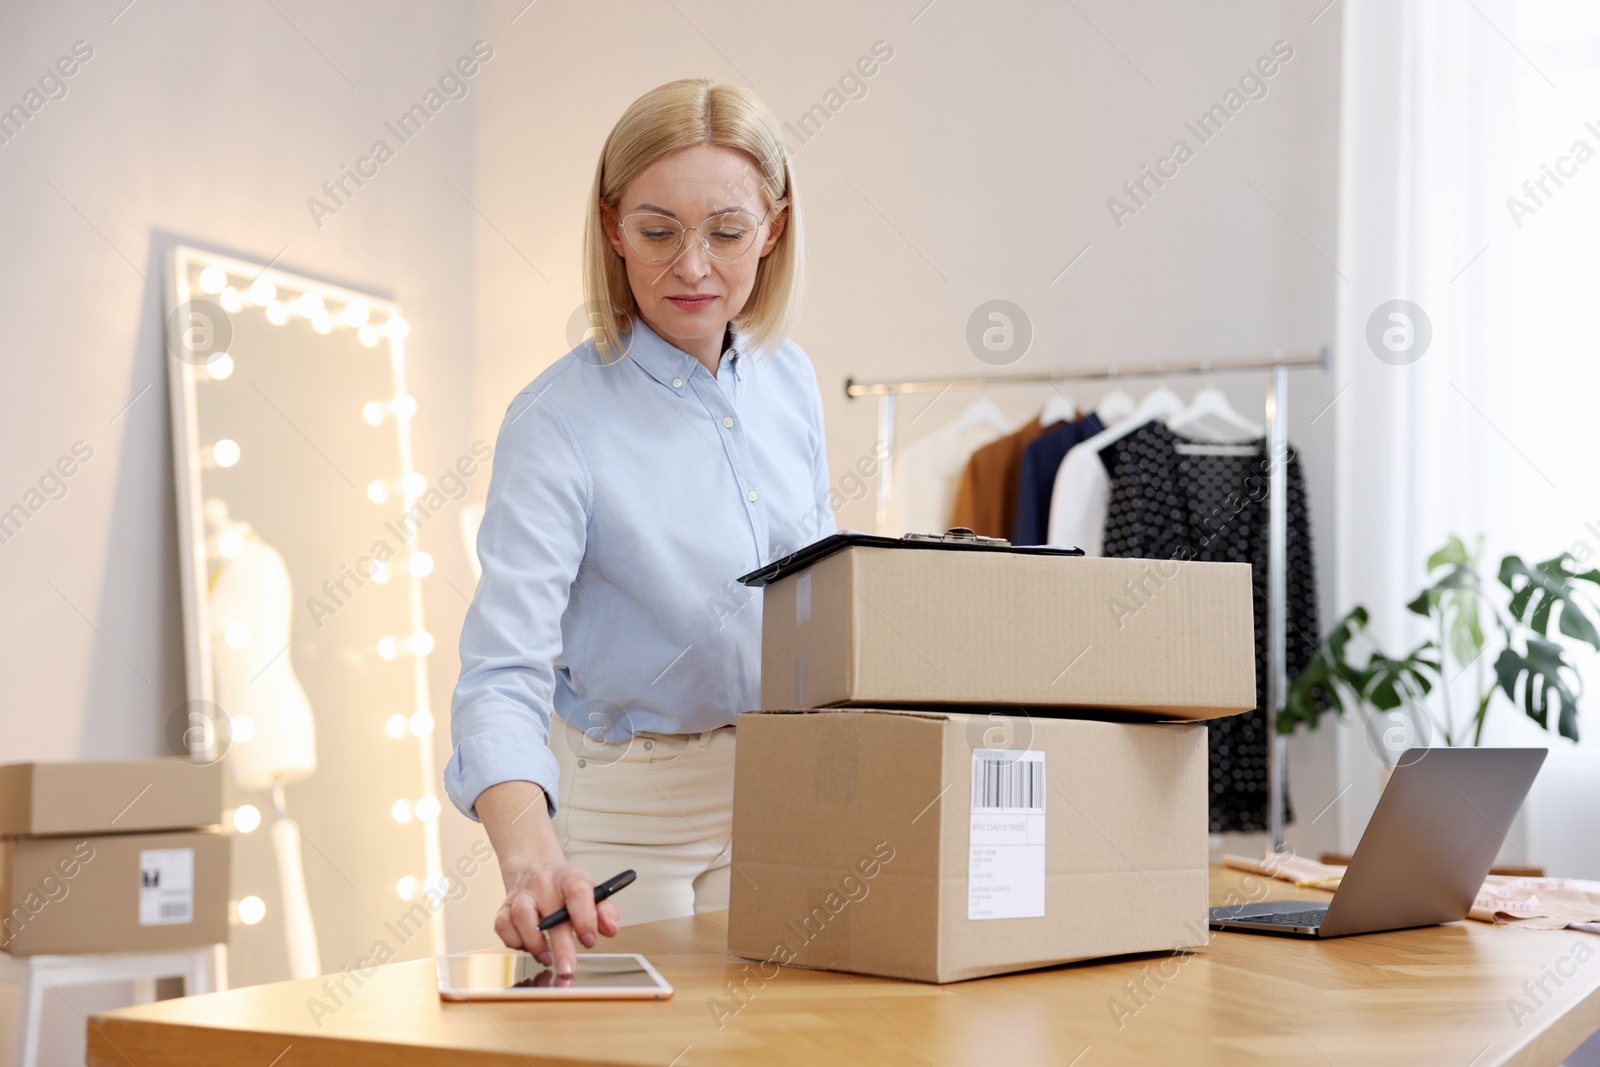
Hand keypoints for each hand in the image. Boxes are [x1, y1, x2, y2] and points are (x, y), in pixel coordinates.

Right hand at [494, 863, 620, 976]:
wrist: (536, 870)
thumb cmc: (566, 888)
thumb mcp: (592, 893)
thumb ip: (605, 911)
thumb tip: (610, 928)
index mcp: (569, 878)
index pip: (578, 892)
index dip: (585, 918)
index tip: (589, 940)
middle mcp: (543, 884)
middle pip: (550, 914)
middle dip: (561, 947)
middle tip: (568, 968)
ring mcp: (522, 895)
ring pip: (521, 919)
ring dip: (535, 945)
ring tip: (547, 958)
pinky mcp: (504, 907)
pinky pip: (503, 927)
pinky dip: (515, 941)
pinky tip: (528, 945)